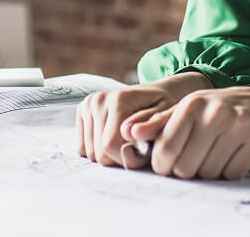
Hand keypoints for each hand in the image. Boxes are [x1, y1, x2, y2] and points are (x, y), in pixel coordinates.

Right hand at [75, 72, 210, 168]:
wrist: (159, 93)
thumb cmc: (165, 107)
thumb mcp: (167, 115)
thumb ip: (151, 125)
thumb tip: (129, 132)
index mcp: (118, 100)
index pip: (110, 146)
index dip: (128, 157)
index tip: (145, 150)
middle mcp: (99, 100)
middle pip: (99, 152)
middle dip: (119, 157)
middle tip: (136, 145)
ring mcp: (89, 104)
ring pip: (90, 152)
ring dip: (109, 154)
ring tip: (127, 140)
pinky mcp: (83, 110)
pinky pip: (82, 147)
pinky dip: (97, 149)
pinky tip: (113, 137)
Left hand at [123, 85, 249, 179]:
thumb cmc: (223, 108)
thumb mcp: (191, 108)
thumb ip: (160, 122)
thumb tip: (130, 132)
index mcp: (192, 105)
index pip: (165, 151)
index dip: (165, 165)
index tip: (171, 164)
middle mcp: (214, 112)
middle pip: (186, 168)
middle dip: (189, 170)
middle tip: (199, 157)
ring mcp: (238, 125)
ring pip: (209, 174)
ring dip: (211, 171)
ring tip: (219, 152)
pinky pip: (233, 174)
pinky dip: (232, 171)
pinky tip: (236, 154)